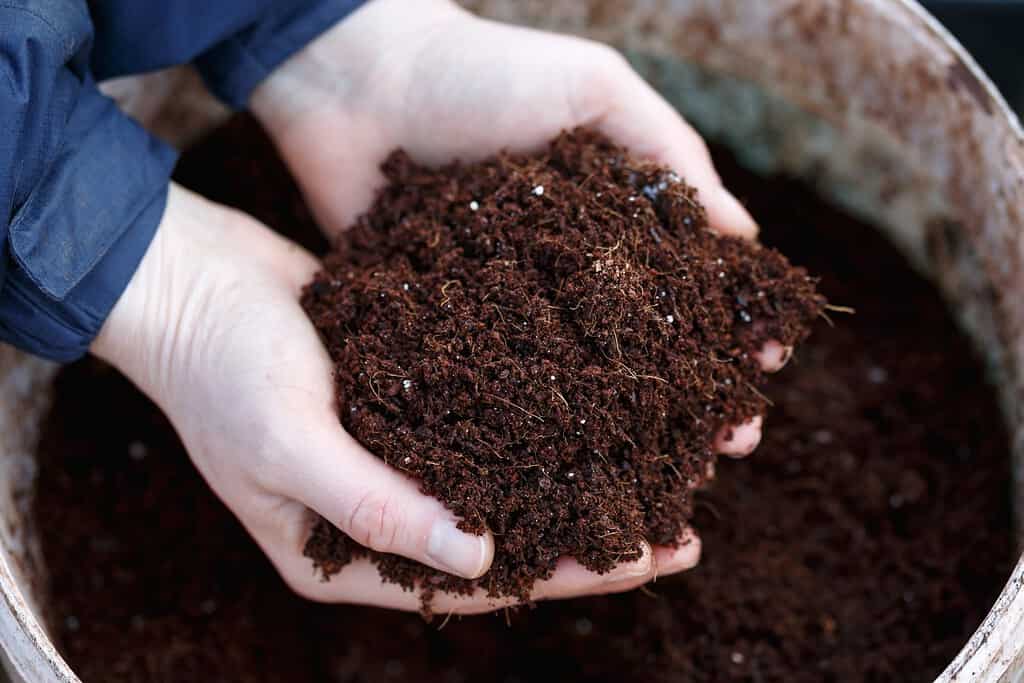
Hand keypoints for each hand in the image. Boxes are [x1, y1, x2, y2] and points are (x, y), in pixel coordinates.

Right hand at [93, 184, 679, 612]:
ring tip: (653, 475)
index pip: (472, 582)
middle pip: (500, 538)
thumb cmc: (218, 367)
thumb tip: (482, 561)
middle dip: (585, 536)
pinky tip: (591, 407)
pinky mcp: (404, 397)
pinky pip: (481, 422)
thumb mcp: (284, 442)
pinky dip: (536, 421)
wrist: (190, 277)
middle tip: (679, 531)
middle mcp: (376, 511)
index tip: (645, 559)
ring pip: (500, 480)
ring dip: (571, 477)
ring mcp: (392, 454)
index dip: (561, 575)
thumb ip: (375, 505)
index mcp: (341, 551)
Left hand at [248, 0, 788, 594]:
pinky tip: (557, 468)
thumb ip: (668, 152)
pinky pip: (494, 384)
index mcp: (610, 219)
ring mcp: (509, 305)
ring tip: (662, 476)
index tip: (762, 375)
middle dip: (689, 398)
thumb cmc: (485, 72)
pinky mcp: (447, 325)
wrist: (358, 85)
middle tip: (727, 449)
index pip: (686, 289)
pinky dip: (527, 427)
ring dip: (620, 431)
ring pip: (575, 383)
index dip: (727, 332)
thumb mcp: (594, 90)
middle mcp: (567, 272)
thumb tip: (747, 237)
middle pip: (641, 349)